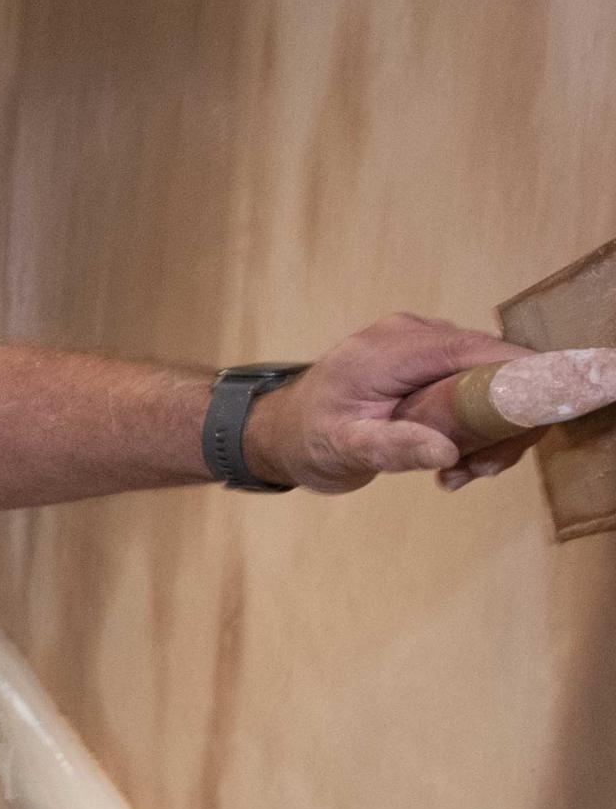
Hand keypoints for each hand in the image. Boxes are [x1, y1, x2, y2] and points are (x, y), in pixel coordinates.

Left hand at [245, 312, 537, 491]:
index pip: (480, 351)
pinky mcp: (427, 360)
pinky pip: (474, 384)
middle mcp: (413, 335)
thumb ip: (391, 448)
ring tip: (460, 474)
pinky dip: (476, 423)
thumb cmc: (306, 440)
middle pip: (494, 366)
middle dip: (503, 421)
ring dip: (490, 430)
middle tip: (481, 470)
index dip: (522, 382)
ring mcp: (422, 344)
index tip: (529, 429)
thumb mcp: (343, 451)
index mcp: (392, 348)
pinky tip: (452, 461)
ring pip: (490, 378)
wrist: (280, 432)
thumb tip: (445, 452)